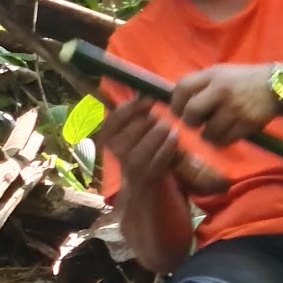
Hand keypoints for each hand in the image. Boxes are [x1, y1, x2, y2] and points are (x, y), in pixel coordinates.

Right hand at [104, 99, 227, 196]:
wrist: (143, 192)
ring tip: (169, 129)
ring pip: (148, 139)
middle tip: (160, 119)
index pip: (114, 118)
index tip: (146, 99)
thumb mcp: (132, 136)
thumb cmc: (141, 156)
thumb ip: (134, 116)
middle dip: (150, 120)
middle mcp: (116, 152)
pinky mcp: (147, 175)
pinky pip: (160, 155)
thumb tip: (142, 90)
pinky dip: (168, 146)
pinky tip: (174, 140)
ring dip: (160, 131)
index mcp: (108, 139)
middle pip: (135, 126)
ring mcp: (131, 165)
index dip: (130, 107)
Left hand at [166, 61, 282, 137]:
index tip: (178, 111)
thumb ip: (201, 84)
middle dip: (190, 121)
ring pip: (208, 131)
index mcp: (213, 75)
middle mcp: (222, 90)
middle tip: (195, 123)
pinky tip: (224, 135)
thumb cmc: (243, 81)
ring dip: (207, 134)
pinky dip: (221, 141)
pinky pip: (224, 140)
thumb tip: (176, 100)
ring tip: (213, 129)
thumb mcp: (221, 73)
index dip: (176, 102)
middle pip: (192, 111)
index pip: (182, 87)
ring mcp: (235, 108)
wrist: (277, 86)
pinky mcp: (247, 124)